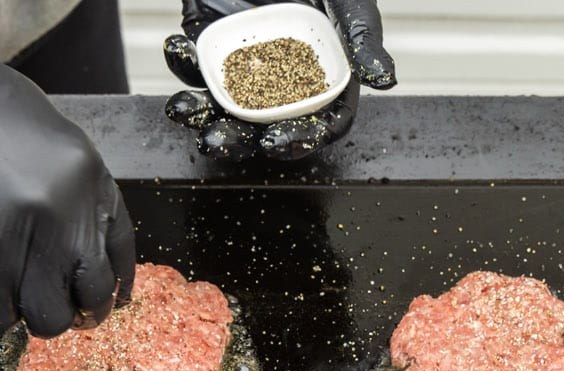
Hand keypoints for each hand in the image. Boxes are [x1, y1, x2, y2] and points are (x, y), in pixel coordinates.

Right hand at [0, 53, 134, 337]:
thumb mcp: (45, 134)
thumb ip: (70, 187)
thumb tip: (81, 238)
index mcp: (87, 177)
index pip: (120, 251)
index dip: (115, 281)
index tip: (108, 296)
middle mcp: (64, 218)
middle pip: (93, 293)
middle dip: (79, 305)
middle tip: (58, 301)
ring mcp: (22, 248)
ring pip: (50, 318)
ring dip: (34, 311)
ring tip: (14, 289)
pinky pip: (0, 317)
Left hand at [163, 0, 395, 160]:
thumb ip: (362, 36)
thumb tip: (385, 80)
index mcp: (324, 77)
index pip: (318, 122)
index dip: (299, 139)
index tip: (275, 143)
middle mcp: (284, 79)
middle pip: (263, 124)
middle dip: (236, 138)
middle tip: (216, 141)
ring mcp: (246, 64)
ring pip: (222, 105)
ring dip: (199, 113)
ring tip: (182, 110)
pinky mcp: (213, 44)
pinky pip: (194, 65)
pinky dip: (182, 61)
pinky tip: (178, 49)